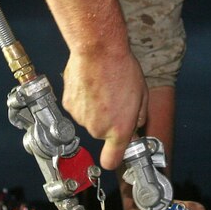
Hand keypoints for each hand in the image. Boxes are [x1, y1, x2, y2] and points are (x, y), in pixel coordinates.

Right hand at [61, 48, 147, 169]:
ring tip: (101, 87)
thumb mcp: (142, 94)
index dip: (113, 157)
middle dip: (108, 120)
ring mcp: (80, 118)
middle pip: (102, 133)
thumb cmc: (122, 68)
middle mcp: (98, 128)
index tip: (116, 151)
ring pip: (89, 119)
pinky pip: (78, 108)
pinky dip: (82, 99)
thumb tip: (134, 124)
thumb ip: (138, 116)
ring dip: (95, 108)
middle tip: (114, 98)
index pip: (111, 160)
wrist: (97, 49)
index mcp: (119, 129)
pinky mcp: (68, 105)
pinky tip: (89, 83)